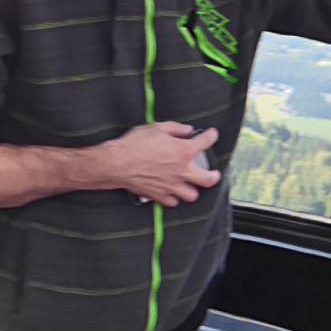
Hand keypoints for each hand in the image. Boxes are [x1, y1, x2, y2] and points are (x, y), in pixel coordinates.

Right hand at [91, 121, 226, 204]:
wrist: (117, 163)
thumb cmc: (133, 145)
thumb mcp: (156, 128)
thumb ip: (175, 129)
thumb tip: (186, 130)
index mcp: (183, 151)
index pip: (206, 142)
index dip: (211, 136)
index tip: (211, 135)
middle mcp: (181, 171)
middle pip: (208, 179)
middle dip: (214, 176)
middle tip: (213, 174)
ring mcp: (172, 186)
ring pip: (192, 195)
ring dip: (192, 189)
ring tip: (190, 185)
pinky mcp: (159, 195)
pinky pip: (173, 202)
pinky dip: (174, 198)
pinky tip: (172, 192)